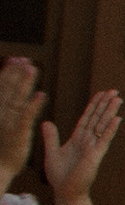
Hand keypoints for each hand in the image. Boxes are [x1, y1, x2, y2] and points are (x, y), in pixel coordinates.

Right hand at [0, 59, 37, 194]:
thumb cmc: (2, 146)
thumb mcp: (3, 123)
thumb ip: (8, 106)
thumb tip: (14, 93)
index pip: (4, 87)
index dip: (10, 72)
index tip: (17, 58)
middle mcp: (1, 114)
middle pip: (9, 89)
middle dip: (17, 73)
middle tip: (25, 58)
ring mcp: (8, 123)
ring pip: (17, 99)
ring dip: (25, 84)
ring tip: (32, 69)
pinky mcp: (17, 133)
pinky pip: (26, 117)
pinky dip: (33, 105)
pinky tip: (41, 95)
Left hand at [42, 91, 120, 204]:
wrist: (66, 192)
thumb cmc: (60, 176)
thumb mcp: (52, 152)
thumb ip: (51, 137)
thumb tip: (46, 122)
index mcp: (78, 139)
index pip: (87, 118)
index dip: (94, 105)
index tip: (100, 94)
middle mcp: (87, 141)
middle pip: (97, 118)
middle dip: (105, 104)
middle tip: (114, 91)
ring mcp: (93, 147)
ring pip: (103, 125)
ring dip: (110, 112)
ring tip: (118, 99)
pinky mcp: (95, 155)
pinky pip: (104, 139)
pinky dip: (110, 129)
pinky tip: (117, 118)